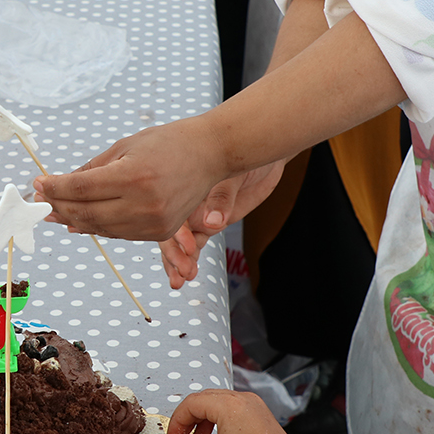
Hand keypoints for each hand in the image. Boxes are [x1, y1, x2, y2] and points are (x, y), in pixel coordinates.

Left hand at [33, 116, 227, 239]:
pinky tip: (79, 222)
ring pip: (99, 228)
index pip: (81, 187)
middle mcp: (143, 204)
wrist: (210, 154)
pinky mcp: (159, 233)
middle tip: (39, 201)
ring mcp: (153, 223)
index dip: (55, 188)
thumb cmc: (167, 142)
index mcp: (133, 176)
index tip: (37, 184)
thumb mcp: (126, 146)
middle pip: (86, 212)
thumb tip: (60, 184)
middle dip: (58, 206)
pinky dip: (96, 227)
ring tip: (54, 212)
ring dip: (73, 220)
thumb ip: (92, 168)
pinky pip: (118, 233)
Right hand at [158, 160, 284, 286]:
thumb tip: (213, 223)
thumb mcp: (234, 172)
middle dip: (175, 253)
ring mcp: (196, 215)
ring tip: (180, 280)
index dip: (176, 231)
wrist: (263, 153)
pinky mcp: (210, 224)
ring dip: (178, 262)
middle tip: (184, 271)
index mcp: (184, 184)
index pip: (169, 210)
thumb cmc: (245, 154)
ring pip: (181, 243)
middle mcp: (185, 202)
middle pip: (169, 230)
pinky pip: (195, 246)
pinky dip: (189, 260)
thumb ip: (221, 197)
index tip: (187, 246)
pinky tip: (185, 275)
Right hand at [164, 389, 307, 433]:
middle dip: (188, 418)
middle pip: (203, 399)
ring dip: (203, 419)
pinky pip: (232, 409)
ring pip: (218, 403)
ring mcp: (253, 405)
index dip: (177, 420)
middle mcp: (241, 399)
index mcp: (228, 405)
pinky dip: (219, 420)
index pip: (191, 403)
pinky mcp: (259, 414)